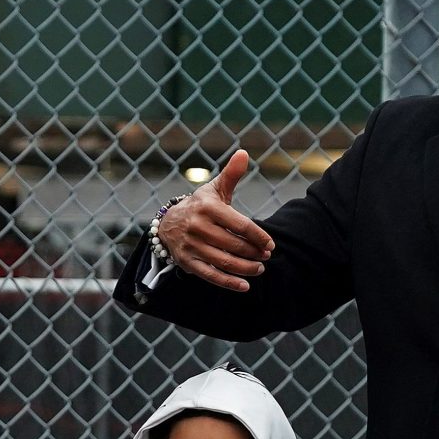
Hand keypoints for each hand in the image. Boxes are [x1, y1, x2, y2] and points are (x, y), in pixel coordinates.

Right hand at [154, 149, 273, 292]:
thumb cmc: (200, 205)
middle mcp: (198, 227)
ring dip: (246, 268)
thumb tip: (244, 153)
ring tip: (259, 269)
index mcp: (208, 207)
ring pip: (225, 261)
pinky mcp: (187, 262)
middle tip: (266, 257)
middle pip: (234, 245)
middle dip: (254, 253)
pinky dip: (229, 283)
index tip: (270, 245)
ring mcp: (191, 246)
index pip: (240, 224)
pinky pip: (211, 275)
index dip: (258, 236)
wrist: (167, 224)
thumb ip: (231, 174)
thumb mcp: (214, 189)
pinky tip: (245, 286)